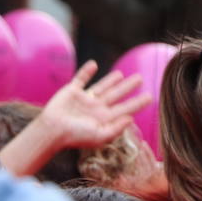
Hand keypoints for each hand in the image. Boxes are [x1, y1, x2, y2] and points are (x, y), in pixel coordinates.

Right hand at [35, 60, 150, 149]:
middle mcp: (96, 108)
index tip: (150, 96)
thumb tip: (131, 119)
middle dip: (128, 87)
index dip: (137, 103)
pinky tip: (94, 64)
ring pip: (101, 86)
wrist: (52, 130)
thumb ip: (116, 128)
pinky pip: (81, 79)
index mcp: (103, 118)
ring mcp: (84, 99)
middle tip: (140, 78)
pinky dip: (86, 71)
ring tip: (121, 74)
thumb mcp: (99, 136)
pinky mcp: (71, 92)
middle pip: (116, 95)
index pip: (124, 109)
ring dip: (111, 80)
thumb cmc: (75, 136)